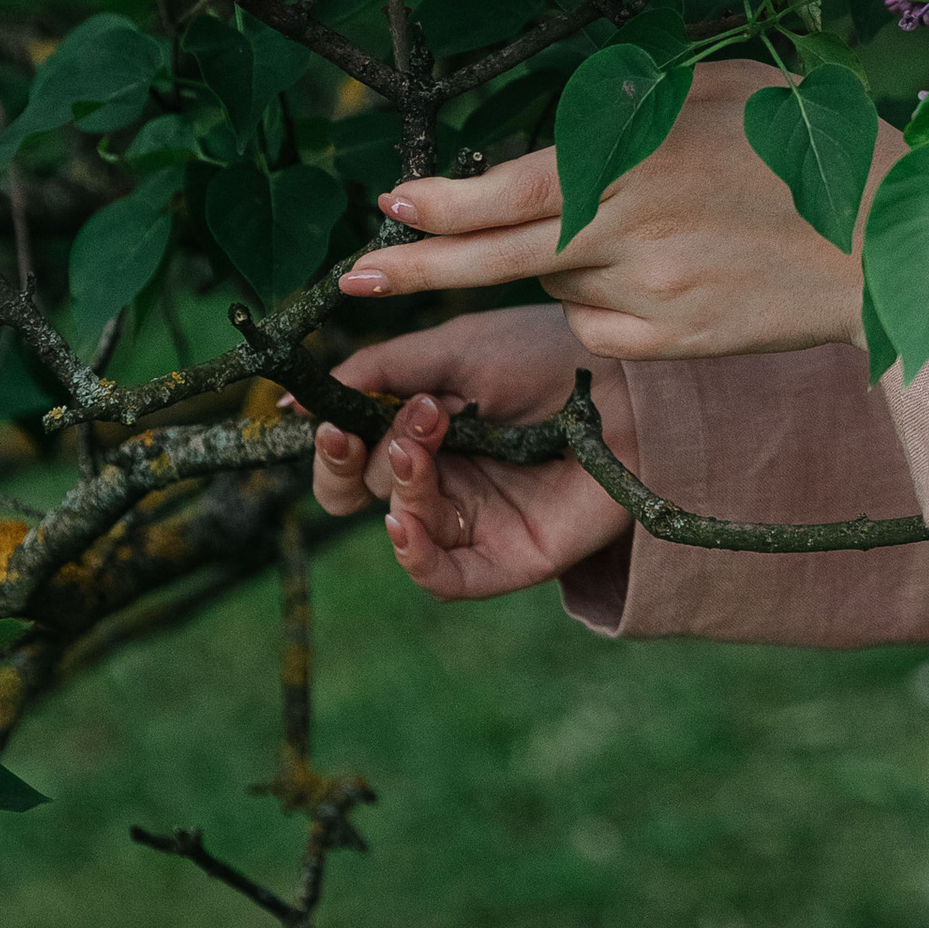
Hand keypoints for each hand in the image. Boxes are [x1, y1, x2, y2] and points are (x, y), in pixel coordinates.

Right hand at [300, 305, 630, 602]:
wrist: (635, 383)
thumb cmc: (551, 355)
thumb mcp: (457, 350)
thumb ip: (381, 372)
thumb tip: (294, 398)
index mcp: (424, 429)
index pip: (350, 454)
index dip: (330, 441)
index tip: (324, 415)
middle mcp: (442, 478)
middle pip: (361, 494)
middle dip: (354, 460)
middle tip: (376, 426)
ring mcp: (473, 521)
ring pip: (401, 523)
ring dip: (397, 481)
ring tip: (422, 437)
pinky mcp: (507, 558)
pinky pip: (442, 577)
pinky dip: (414, 554)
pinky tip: (404, 519)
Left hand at [335, 56, 871, 365]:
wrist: (881, 247)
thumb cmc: (804, 148)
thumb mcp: (718, 90)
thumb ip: (631, 113)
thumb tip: (558, 136)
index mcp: (637, 162)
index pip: (511, 191)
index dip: (442, 206)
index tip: (391, 207)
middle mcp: (630, 234)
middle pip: (499, 260)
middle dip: (418, 269)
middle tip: (355, 279)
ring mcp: (648, 299)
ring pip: (559, 287)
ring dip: (567, 263)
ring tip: (653, 232)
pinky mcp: (669, 346)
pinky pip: (599, 330)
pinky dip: (607, 306)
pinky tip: (671, 278)